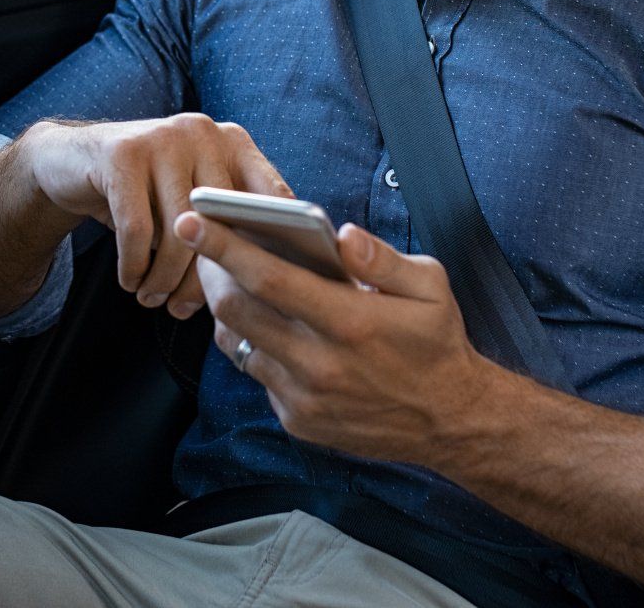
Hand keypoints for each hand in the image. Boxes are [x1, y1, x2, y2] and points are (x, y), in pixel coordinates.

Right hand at [18, 114, 291, 319]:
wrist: (73, 160)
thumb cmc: (146, 194)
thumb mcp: (189, 201)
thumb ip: (226, 225)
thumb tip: (257, 283)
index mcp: (233, 142)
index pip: (273, 196)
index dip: (271, 246)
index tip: (259, 288)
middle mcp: (204, 132)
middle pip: (221, 223)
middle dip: (203, 278)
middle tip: (185, 310)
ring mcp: (163, 137)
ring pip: (179, 231)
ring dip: (164, 279)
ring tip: (153, 299)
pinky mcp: (123, 154)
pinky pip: (137, 230)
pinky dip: (134, 267)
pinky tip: (131, 282)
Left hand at [176, 212, 504, 464]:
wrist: (451, 422)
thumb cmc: (438, 343)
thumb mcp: (430, 287)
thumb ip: (382, 258)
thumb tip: (342, 235)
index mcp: (349, 322)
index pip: (268, 278)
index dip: (224, 246)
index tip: (191, 221)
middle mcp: (319, 364)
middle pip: (237, 311)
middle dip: (210, 271)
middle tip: (202, 244)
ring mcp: (304, 398)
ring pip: (239, 344)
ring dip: (229, 309)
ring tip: (229, 279)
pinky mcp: (298, 420)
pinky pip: (259, 375)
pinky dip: (255, 346)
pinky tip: (269, 326)